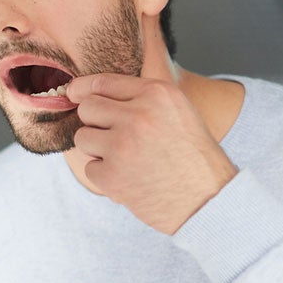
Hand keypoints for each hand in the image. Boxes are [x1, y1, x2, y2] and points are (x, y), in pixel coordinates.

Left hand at [66, 73, 237, 233]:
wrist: (208, 200)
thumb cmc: (192, 157)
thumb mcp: (178, 111)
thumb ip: (142, 98)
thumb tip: (92, 93)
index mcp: (157, 94)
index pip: (103, 82)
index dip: (82, 88)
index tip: (74, 93)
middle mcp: (138, 115)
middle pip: (87, 108)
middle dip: (94, 121)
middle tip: (114, 136)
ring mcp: (122, 146)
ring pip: (83, 137)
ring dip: (98, 149)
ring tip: (126, 159)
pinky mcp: (112, 175)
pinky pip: (90, 168)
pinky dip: (105, 176)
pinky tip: (130, 178)